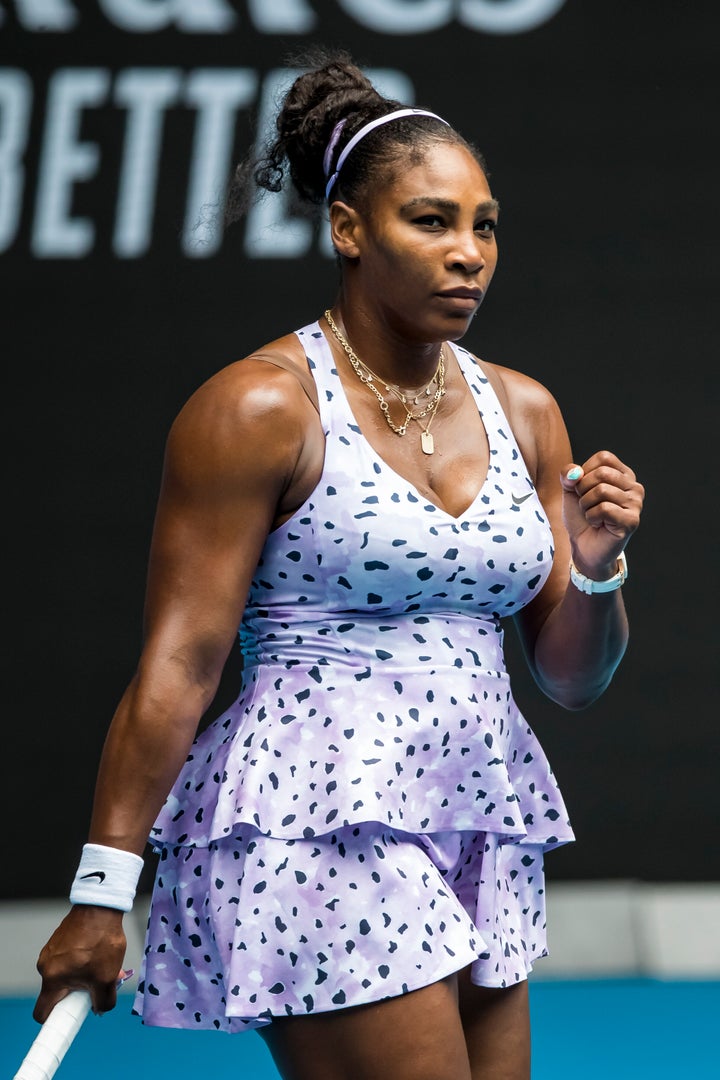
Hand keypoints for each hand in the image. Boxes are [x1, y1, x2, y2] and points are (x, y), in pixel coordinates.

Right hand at [33, 905, 126, 1021]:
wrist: (101, 906)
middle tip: (99, 985)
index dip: (55, 1020)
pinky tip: (100, 951)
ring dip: (85, 974)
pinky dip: (84, 961)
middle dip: (80, 992)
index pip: (42, 1012)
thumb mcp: (107, 978)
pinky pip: (69, 959)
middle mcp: (46, 966)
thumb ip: (103, 1001)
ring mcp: (52, 951)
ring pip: (68, 974)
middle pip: (59, 992)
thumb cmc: (101, 942)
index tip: (72, 1018)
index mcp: (52, 979)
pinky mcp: (60, 940)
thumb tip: (100, 1009)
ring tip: (105, 964)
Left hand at [560, 450, 643, 578]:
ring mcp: (636, 504)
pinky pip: (604, 508)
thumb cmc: (580, 517)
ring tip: (592, 515)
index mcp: (623, 475)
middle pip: (602, 473)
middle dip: (583, 490)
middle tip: (585, 505)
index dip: (584, 472)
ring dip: (586, 505)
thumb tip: (575, 472)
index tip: (583, 490)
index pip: (604, 458)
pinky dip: (592, 517)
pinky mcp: (632, 520)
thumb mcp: (570, 490)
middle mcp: (634, 487)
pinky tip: (598, 524)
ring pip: (602, 490)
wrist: (583, 546)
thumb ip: (568, 474)